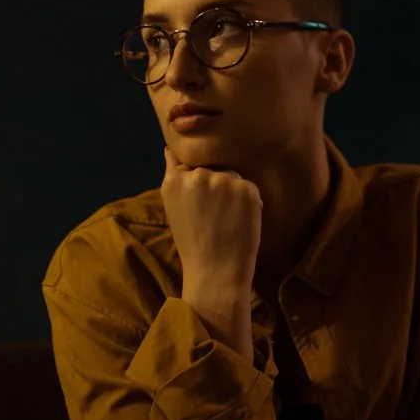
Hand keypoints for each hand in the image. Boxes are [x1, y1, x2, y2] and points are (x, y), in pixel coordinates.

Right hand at [161, 145, 262, 290]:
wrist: (216, 271)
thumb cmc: (193, 242)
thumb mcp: (174, 206)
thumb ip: (175, 176)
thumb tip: (170, 148)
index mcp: (174, 180)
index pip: (187, 163)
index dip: (196, 182)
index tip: (200, 201)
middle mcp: (198, 175)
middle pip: (212, 169)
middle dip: (215, 186)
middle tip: (214, 217)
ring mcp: (223, 180)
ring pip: (231, 176)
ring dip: (232, 192)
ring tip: (226, 220)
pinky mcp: (247, 188)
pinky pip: (248, 187)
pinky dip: (249, 202)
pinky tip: (240, 221)